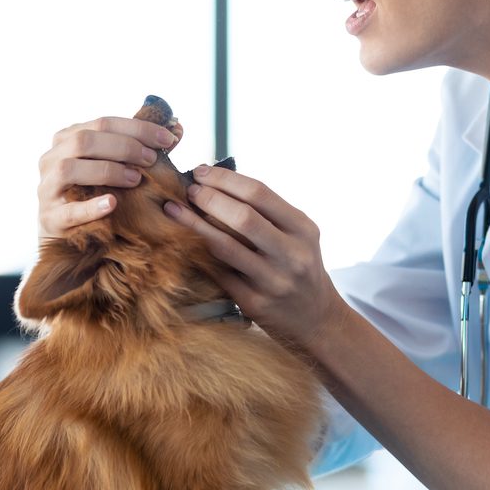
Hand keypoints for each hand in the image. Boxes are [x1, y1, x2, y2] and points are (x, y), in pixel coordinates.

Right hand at [37, 116, 181, 236]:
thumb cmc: (96, 191)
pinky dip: (91, 207)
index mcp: (67, 138)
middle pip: (84, 141)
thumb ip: (142, 147)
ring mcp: (47, 188)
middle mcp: (51, 158)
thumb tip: (177, 127)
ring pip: (69, 169)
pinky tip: (112, 203)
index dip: (138, 128)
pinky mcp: (49, 218)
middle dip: (124, 147)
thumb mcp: (115, 165)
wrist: (68, 233)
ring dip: (107, 171)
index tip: (169, 138)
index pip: (103, 122)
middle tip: (151, 159)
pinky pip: (68, 211)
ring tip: (136, 179)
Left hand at [163, 165, 346, 350]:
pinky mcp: (254, 303)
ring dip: (194, 225)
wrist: (316, 317)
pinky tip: (182, 242)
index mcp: (302, 229)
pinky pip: (218, 273)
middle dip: (209, 199)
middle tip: (188, 190)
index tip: (201, 172)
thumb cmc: (298, 266)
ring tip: (174, 210)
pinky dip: (198, 254)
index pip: (259, 194)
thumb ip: (266, 212)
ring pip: (225, 247)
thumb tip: (216, 183)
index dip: (224, 179)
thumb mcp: (297, 235)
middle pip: (243, 217)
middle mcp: (292, 255)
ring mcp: (273, 281)